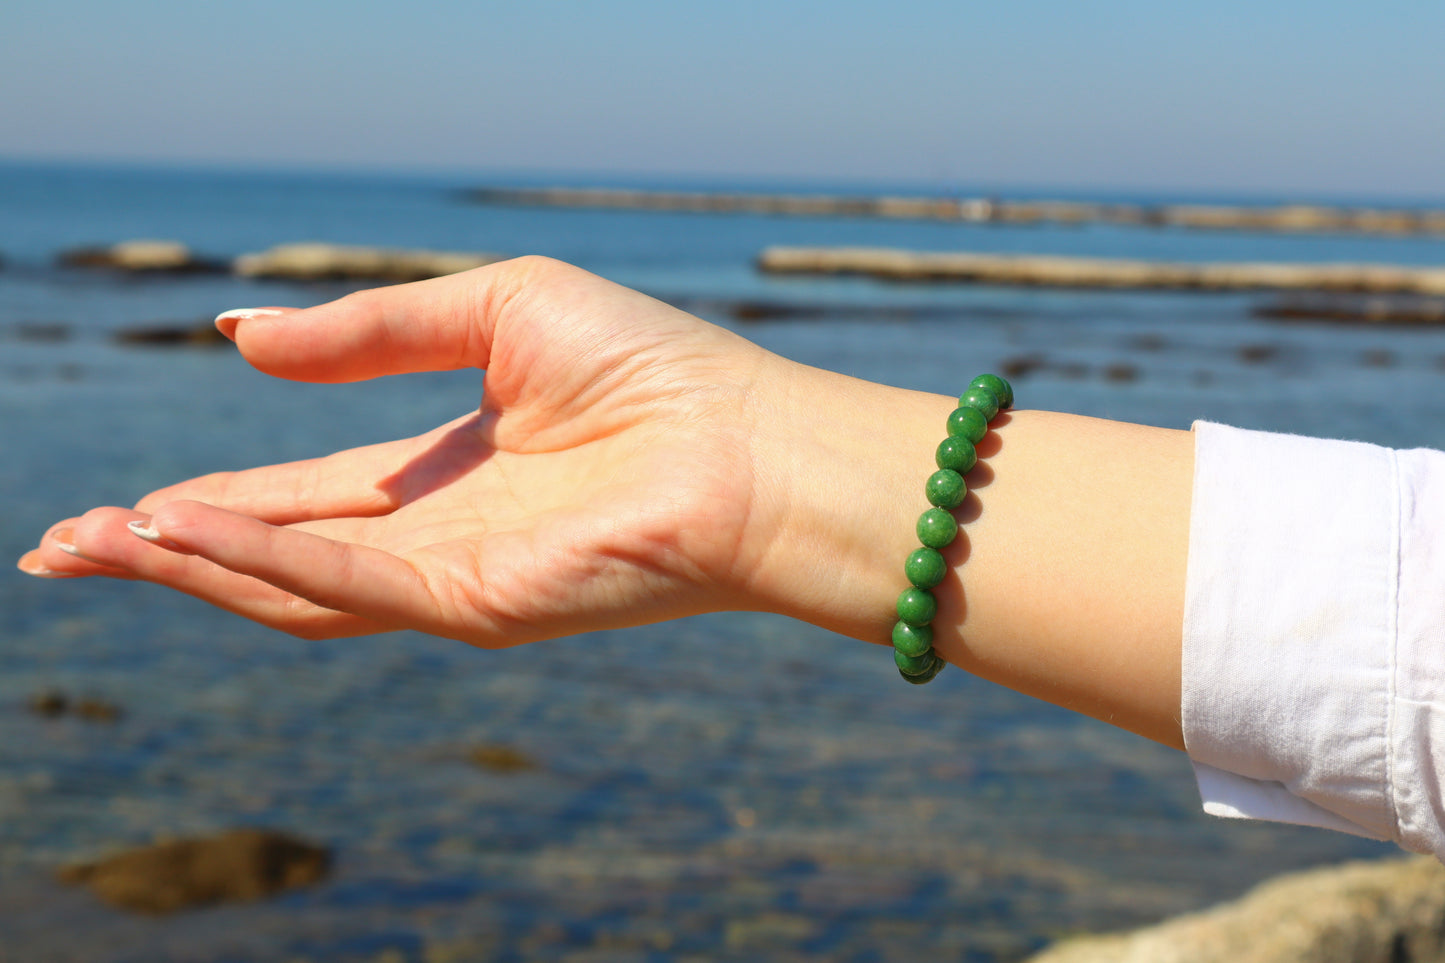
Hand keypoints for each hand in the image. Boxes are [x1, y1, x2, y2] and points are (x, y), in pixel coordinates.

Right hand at [18, 257, 775, 644]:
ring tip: (96, 544)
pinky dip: (263, 561)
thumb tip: (238, 338)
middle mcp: (439, 535)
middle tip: (62, 546)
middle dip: (169, 550)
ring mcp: (454, 580)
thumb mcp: (491, 309)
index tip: (120, 505)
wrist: (753, 442)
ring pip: (294, 586)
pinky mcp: (478, 604)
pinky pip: (350, 585)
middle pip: (278, 552)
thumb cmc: (653, 367)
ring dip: (190, 565)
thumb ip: (369, 329)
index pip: (305, 494)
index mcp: (445, 471)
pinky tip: (183, 536)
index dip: (209, 502)